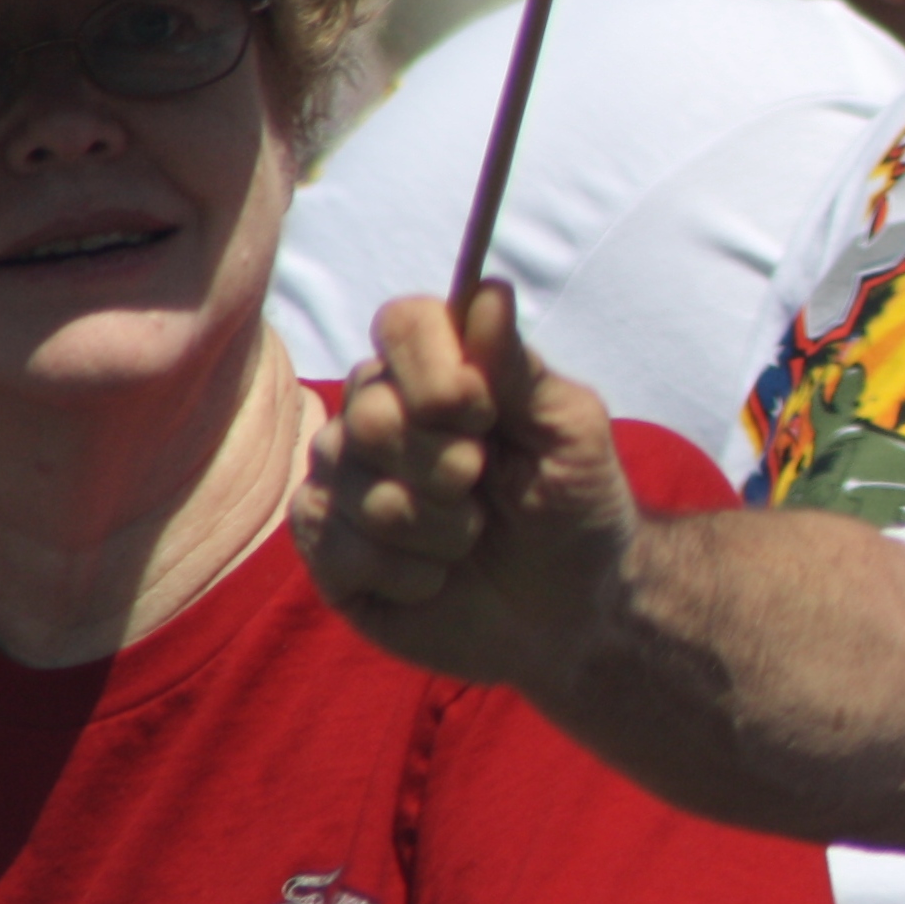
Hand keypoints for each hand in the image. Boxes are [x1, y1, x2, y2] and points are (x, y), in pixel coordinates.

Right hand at [293, 283, 638, 693]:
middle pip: (371, 412)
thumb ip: (524, 369)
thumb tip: (488, 294)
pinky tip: (437, 578)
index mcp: (436, 370)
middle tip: (483, 485)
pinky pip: (339, 549)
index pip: (401, 323)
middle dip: (447, 465)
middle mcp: (375, 414)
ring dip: (438, 529)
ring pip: (357, 488)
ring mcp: (342, 482)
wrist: (572, 609)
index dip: (437, 372)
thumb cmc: (577, 507)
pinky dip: (410, 574)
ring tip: (469, 538)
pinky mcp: (328, 552)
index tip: (485, 414)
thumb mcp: (572, 434)